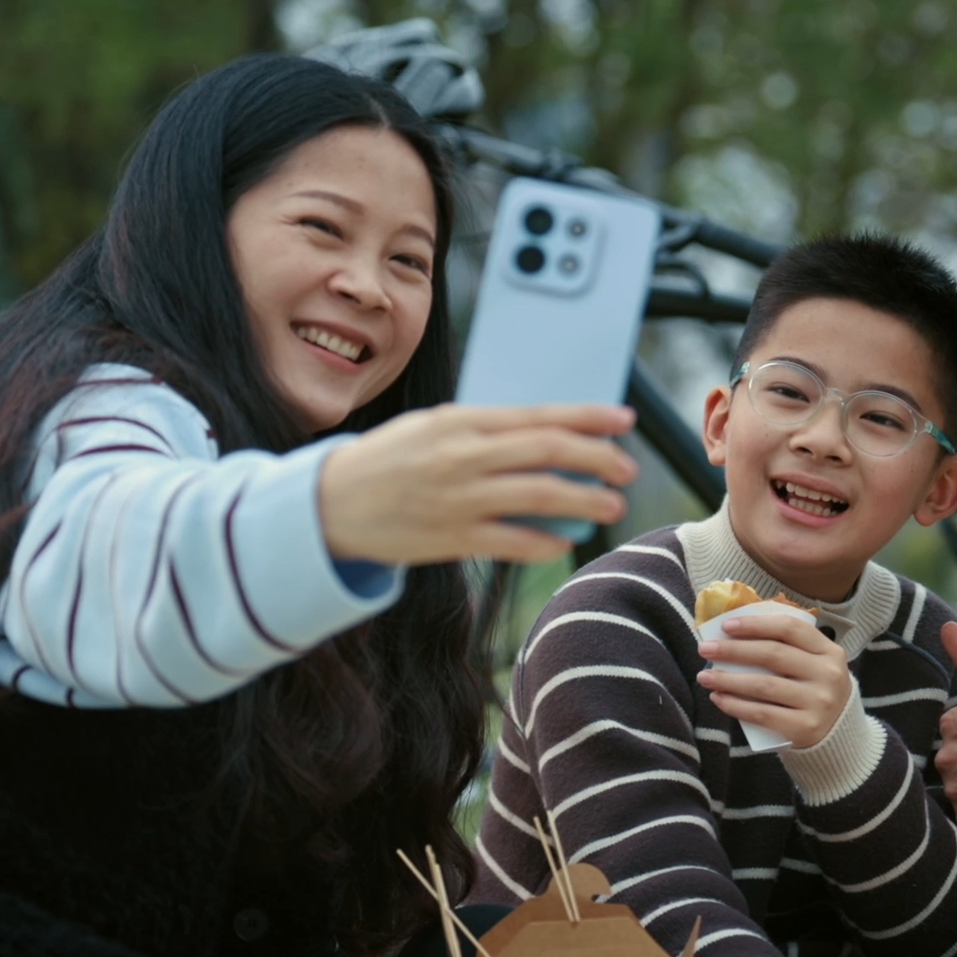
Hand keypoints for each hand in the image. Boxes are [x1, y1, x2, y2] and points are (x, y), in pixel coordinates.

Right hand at [318, 403, 637, 564]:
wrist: (330, 503)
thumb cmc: (389, 460)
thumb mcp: (435, 427)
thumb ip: (487, 430)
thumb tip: (549, 435)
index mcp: (462, 421)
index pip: (539, 415)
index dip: (588, 417)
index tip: (624, 421)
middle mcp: (464, 455)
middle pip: (549, 451)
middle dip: (598, 459)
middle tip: (626, 469)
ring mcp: (459, 497)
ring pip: (540, 496)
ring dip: (585, 501)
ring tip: (611, 505)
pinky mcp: (451, 537)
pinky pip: (512, 541)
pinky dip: (545, 541)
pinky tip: (564, 541)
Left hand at [697, 614, 851, 749]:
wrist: (838, 736)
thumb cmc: (814, 691)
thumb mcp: (814, 664)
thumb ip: (786, 647)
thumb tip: (733, 633)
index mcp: (829, 651)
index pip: (789, 628)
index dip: (756, 624)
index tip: (726, 626)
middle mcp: (827, 674)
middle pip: (773, 654)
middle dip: (734, 650)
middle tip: (705, 649)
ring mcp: (818, 702)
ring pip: (764, 685)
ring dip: (728, 679)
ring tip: (704, 676)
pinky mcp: (805, 728)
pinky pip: (763, 714)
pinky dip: (736, 706)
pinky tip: (719, 699)